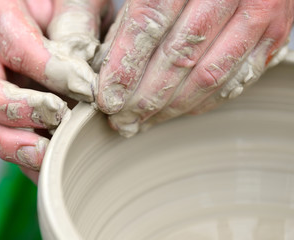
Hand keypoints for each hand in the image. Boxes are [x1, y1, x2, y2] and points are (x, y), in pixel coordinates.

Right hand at [0, 0, 111, 181]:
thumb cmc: (62, 1)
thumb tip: (82, 78)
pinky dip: (25, 157)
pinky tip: (50, 164)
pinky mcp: (4, 109)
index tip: (84, 88)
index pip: (15, 48)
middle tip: (57, 121)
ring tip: (48, 156)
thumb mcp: (73, 0)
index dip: (49, 73)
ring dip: (15, 146)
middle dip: (17, 115)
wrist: (52, 9)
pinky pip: (5, 138)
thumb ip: (76, 26)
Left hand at [96, 0, 292, 136]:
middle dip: (145, 97)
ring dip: (171, 108)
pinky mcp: (275, 33)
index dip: (125, 66)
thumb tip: (96, 58)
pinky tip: (178, 111)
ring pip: (209, 75)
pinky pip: (237, 79)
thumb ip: (124, 7)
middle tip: (121, 120)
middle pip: (179, 57)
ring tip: (143, 123)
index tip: (108, 98)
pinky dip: (204, 101)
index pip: (148, 22)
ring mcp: (259, 11)